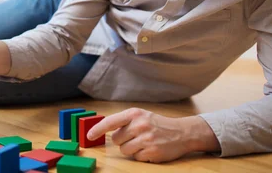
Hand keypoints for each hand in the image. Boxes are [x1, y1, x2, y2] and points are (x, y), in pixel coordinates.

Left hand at [87, 108, 219, 162]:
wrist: (182, 132)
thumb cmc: (157, 124)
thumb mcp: (141, 116)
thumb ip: (124, 121)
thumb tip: (102, 129)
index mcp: (134, 114)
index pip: (110, 122)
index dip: (97, 130)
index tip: (89, 136)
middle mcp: (139, 125)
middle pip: (116, 139)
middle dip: (123, 140)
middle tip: (135, 137)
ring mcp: (146, 139)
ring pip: (124, 150)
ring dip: (131, 149)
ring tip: (143, 143)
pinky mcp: (152, 152)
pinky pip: (136, 158)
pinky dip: (141, 156)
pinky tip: (150, 149)